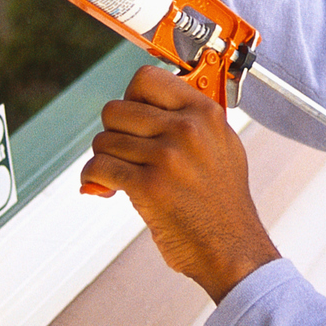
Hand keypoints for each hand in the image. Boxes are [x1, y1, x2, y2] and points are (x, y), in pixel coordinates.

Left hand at [85, 66, 281, 301]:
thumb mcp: (223, 145)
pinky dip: (93, 179)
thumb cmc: (224, 203)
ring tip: (120, 177)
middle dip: (114, 134)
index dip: (131, 97)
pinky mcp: (148, 186)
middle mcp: (187, 129)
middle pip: (115, 109)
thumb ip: (192, 119)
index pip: (146, 78)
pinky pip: (98, 168)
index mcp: (205, 113)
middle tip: (126, 154)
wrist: (232, 248)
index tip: (133, 116)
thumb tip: (151, 104)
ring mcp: (167, 157)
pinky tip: (107, 188)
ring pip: (103, 141)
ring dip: (104, 160)